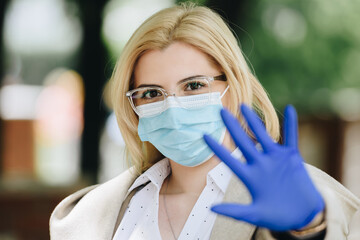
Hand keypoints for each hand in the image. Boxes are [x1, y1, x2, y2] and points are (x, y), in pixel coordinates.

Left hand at [203, 104, 324, 230]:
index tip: (203, 135)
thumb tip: (211, 209)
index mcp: (249, 176)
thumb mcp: (254, 215)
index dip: (217, 148)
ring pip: (263, 135)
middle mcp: (260, 164)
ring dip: (255, 121)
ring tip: (244, 106)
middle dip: (232, 126)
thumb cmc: (277, 216)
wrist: (302, 215)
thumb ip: (234, 211)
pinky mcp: (292, 157)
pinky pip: (291, 137)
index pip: (229, 159)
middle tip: (221, 111)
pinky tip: (289, 108)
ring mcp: (276, 158)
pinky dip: (291, 124)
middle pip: (243, 142)